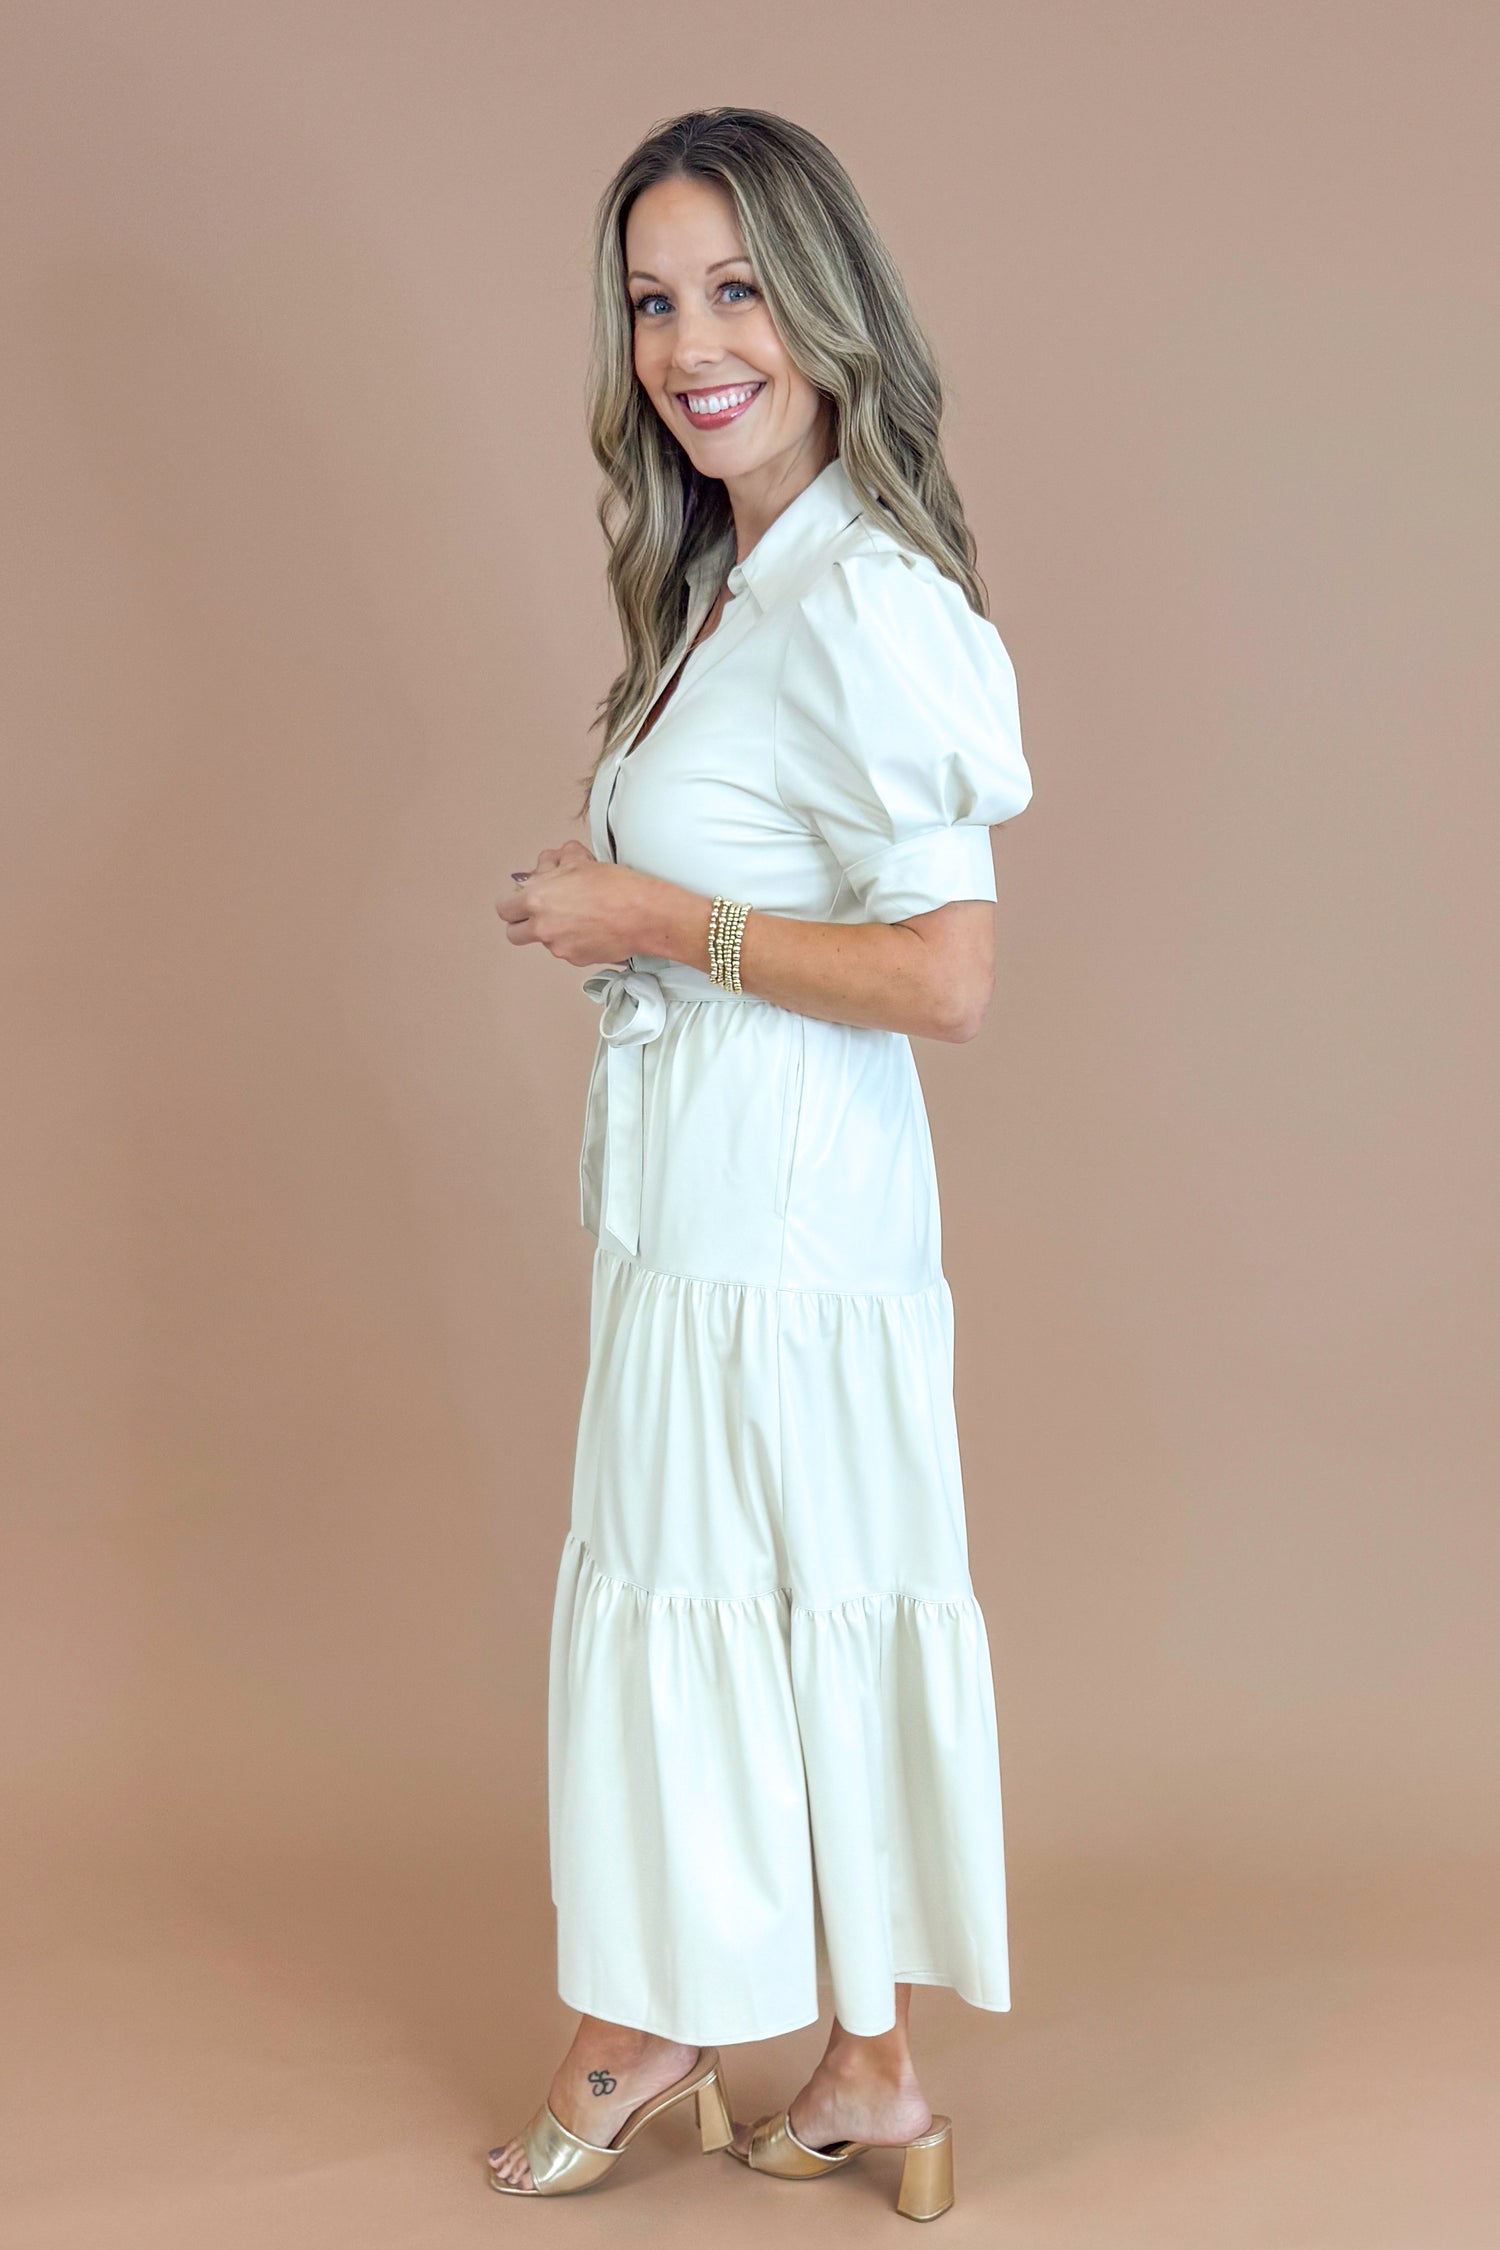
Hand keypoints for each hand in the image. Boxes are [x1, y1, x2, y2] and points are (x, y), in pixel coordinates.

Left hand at [496, 839, 670, 967]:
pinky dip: (573, 941)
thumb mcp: (579, 861)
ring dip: (552, 931)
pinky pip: (565, 950)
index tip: (519, 901)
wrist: (642, 914)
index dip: (512, 904)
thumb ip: (557, 861)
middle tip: (537, 914)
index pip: (504, 909)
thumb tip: (552, 862)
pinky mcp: (576, 959)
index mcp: (537, 900)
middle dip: (522, 923)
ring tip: (576, 916)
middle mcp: (542, 927)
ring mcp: (558, 946)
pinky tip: (590, 927)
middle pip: (514, 933)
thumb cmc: (615, 888)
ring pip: (543, 941)